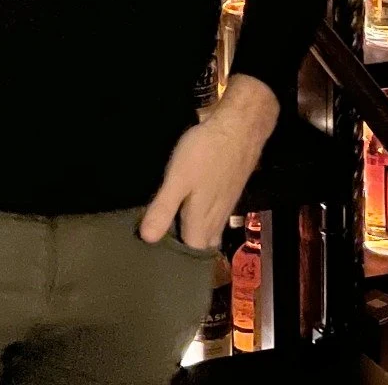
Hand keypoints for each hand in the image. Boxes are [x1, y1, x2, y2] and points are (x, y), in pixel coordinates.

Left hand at [139, 75, 279, 250]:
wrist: (240, 128)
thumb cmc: (205, 153)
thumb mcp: (178, 179)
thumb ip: (164, 208)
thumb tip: (147, 239)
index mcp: (202, 223)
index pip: (189, 255)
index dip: (173, 258)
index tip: (153, 256)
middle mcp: (216, 220)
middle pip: (200, 245)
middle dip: (184, 248)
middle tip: (158, 242)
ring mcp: (225, 206)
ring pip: (208, 230)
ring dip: (192, 231)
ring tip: (169, 226)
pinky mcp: (228, 192)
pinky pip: (214, 214)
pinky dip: (200, 215)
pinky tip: (189, 204)